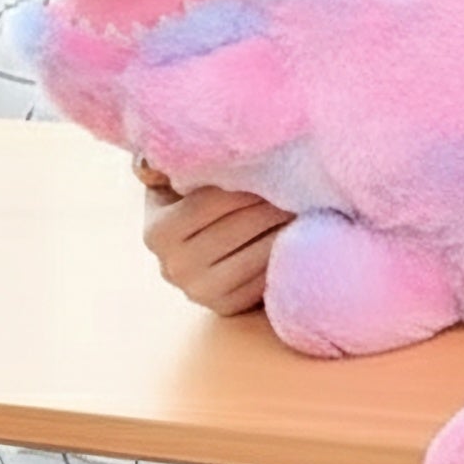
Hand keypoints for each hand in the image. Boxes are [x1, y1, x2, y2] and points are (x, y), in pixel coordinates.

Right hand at [139, 165, 292, 317]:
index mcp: (157, 232)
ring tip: (305, 209)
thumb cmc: (186, 206)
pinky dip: (285, 258)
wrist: (193, 255)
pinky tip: (300, 238)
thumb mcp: (169, 184)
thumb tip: (173, 155)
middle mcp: (174, 267)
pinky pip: (265, 281)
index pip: (210, 202)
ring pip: (257, 256)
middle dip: (273, 205)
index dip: (246, 185)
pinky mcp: (225, 308)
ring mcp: (199, 292)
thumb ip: (169, 166)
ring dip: (287, 230)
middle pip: (238, 228)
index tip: (275, 170)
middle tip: (302, 187)